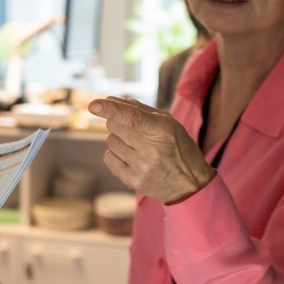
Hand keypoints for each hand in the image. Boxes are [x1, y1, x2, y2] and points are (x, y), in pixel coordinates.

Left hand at [88, 97, 214, 203]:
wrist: (190, 184)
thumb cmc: (178, 147)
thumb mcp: (168, 124)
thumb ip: (140, 110)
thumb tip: (109, 99)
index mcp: (163, 131)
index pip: (132, 118)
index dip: (111, 109)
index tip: (93, 105)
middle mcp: (151, 150)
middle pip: (115, 126)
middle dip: (118, 122)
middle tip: (133, 129)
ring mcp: (141, 167)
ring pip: (110, 141)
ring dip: (118, 139)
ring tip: (136, 145)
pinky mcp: (133, 181)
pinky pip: (108, 158)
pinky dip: (115, 154)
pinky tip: (130, 157)